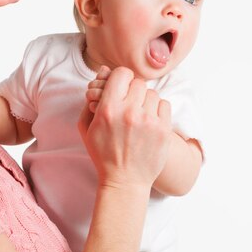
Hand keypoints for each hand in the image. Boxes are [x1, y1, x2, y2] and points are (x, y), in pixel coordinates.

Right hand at [78, 67, 171, 188]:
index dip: (121, 78)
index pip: (121, 73)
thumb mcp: (87, 127)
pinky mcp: (163, 130)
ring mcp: (149, 121)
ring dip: (146, 101)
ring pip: (152, 93)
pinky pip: (164, 104)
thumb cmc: (103, 153)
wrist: (125, 181)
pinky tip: (149, 121)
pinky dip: (158, 110)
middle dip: (133, 91)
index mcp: (108, 109)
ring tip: (140, 115)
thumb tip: (104, 70)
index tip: (120, 88)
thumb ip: (92, 97)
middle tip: (129, 104)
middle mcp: (129, 113)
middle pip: (138, 82)